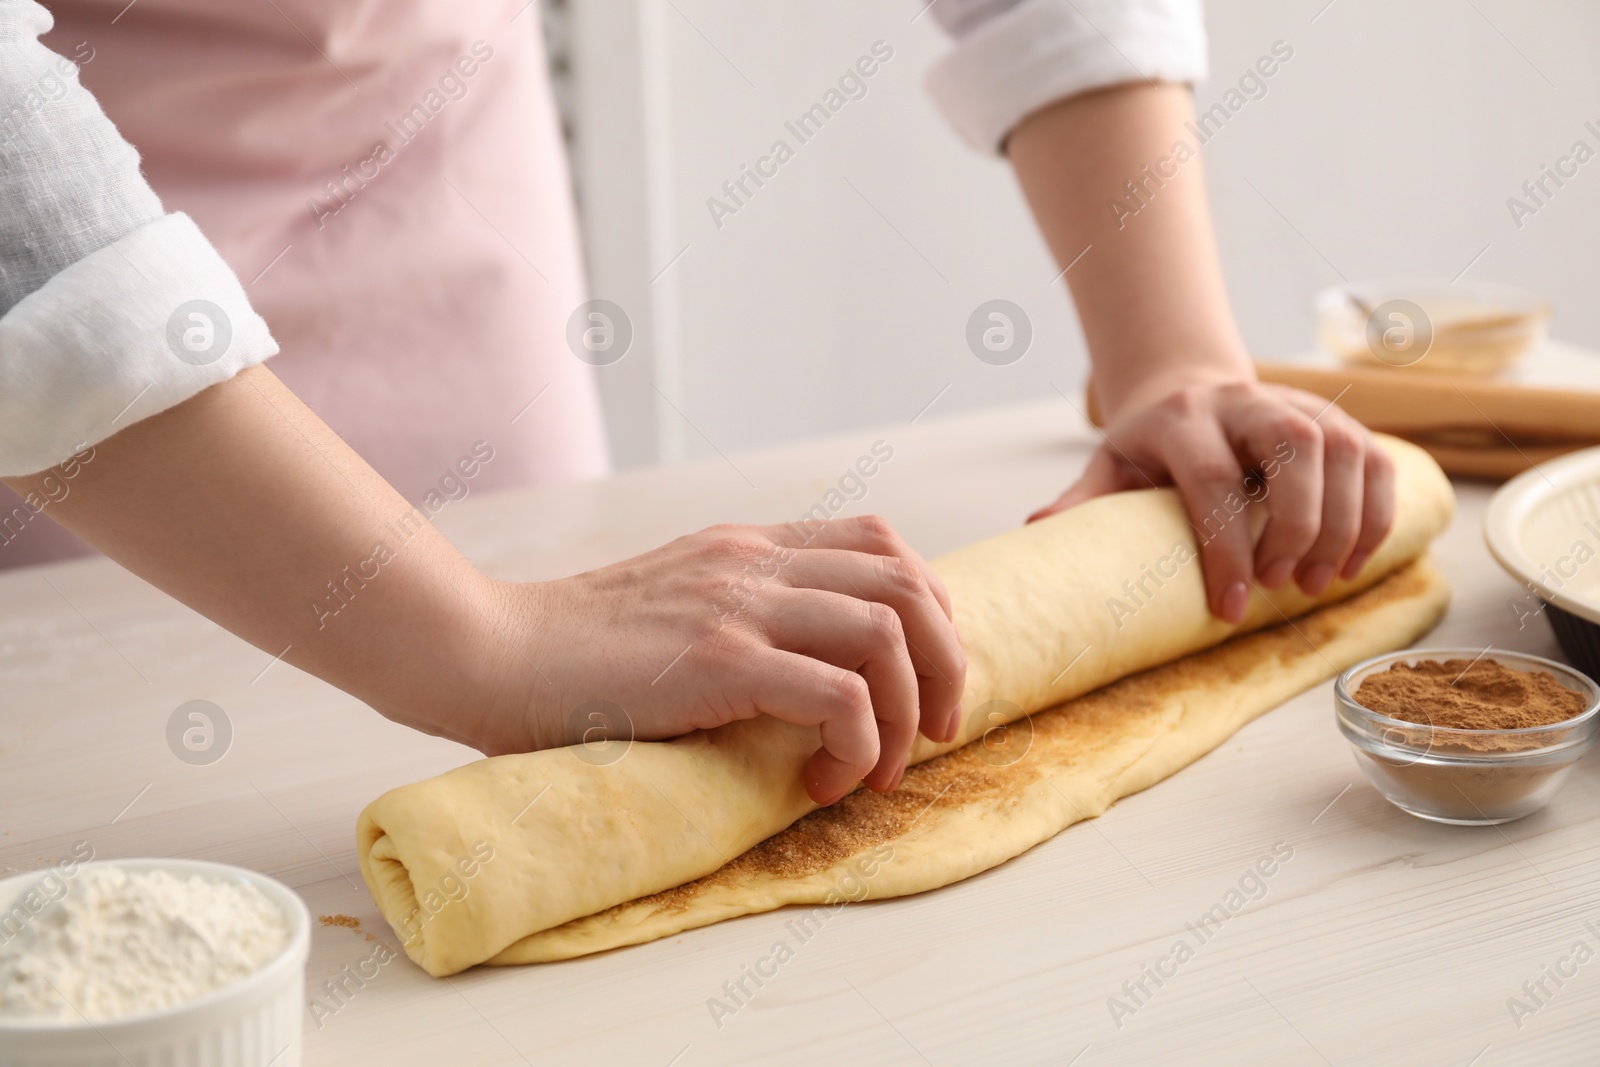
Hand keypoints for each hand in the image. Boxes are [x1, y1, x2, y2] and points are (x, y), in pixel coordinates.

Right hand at [484, 516, 967, 805]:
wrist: (488, 653)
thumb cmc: (571, 652)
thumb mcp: (672, 603)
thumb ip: (738, 611)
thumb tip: (809, 671)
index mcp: (747, 545)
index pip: (883, 544)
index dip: (930, 611)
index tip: (923, 681)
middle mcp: (754, 561)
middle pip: (910, 584)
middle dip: (948, 664)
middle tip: (938, 732)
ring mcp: (737, 604)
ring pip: (890, 634)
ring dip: (909, 714)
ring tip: (879, 770)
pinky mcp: (718, 661)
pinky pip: (840, 695)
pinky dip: (859, 745)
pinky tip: (823, 780)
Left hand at [1029, 379, 1395, 623]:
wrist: (1189, 388)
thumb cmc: (1148, 444)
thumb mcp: (1109, 465)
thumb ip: (1081, 500)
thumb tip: (1035, 530)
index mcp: (1182, 418)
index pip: (1212, 478)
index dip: (1225, 545)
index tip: (1230, 607)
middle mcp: (1246, 403)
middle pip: (1293, 452)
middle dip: (1295, 527)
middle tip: (1283, 588)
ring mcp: (1300, 404)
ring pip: (1344, 451)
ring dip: (1341, 525)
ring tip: (1316, 584)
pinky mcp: (1340, 419)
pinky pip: (1376, 460)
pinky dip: (1376, 514)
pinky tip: (1354, 562)